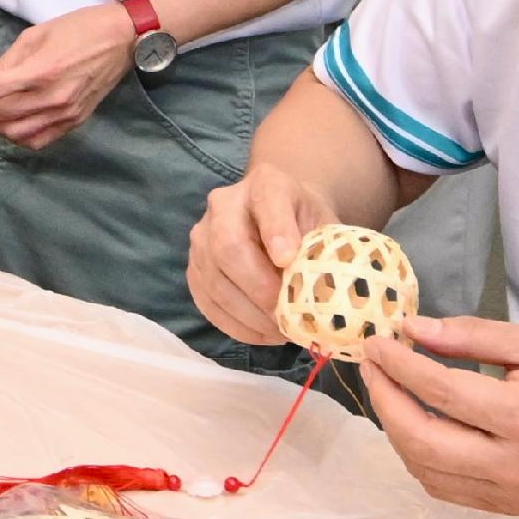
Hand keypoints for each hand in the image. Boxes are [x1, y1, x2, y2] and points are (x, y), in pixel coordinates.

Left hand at [0, 4, 130, 149]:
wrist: (122, 39)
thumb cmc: (80, 28)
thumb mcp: (37, 34)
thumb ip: (9, 61)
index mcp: (41, 71)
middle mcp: (52, 99)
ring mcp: (64, 114)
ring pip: (14, 133)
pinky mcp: (74, 121)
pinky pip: (37, 140)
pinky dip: (15, 136)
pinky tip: (5, 123)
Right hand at [186, 157, 339, 345]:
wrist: (281, 217)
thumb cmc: (305, 223)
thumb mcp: (324, 225)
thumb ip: (323, 251)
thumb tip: (324, 293)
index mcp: (265, 184)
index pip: (267, 201)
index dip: (276, 231)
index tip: (288, 260)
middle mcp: (224, 204)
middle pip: (228, 246)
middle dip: (259, 287)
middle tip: (286, 314)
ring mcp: (202, 237)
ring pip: (214, 280)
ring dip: (250, 315)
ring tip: (281, 331)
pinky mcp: (194, 269)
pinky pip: (207, 302)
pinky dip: (237, 326)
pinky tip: (264, 334)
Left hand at [351, 317, 518, 516]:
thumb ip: (476, 337)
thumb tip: (416, 331)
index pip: (440, 392)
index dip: (399, 366)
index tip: (377, 341)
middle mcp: (513, 465)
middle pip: (420, 440)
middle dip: (385, 400)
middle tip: (372, 365)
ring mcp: (509, 495)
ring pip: (425, 471)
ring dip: (395, 431)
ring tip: (389, 391)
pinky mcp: (508, 509)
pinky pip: (445, 488)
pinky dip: (419, 458)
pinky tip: (415, 425)